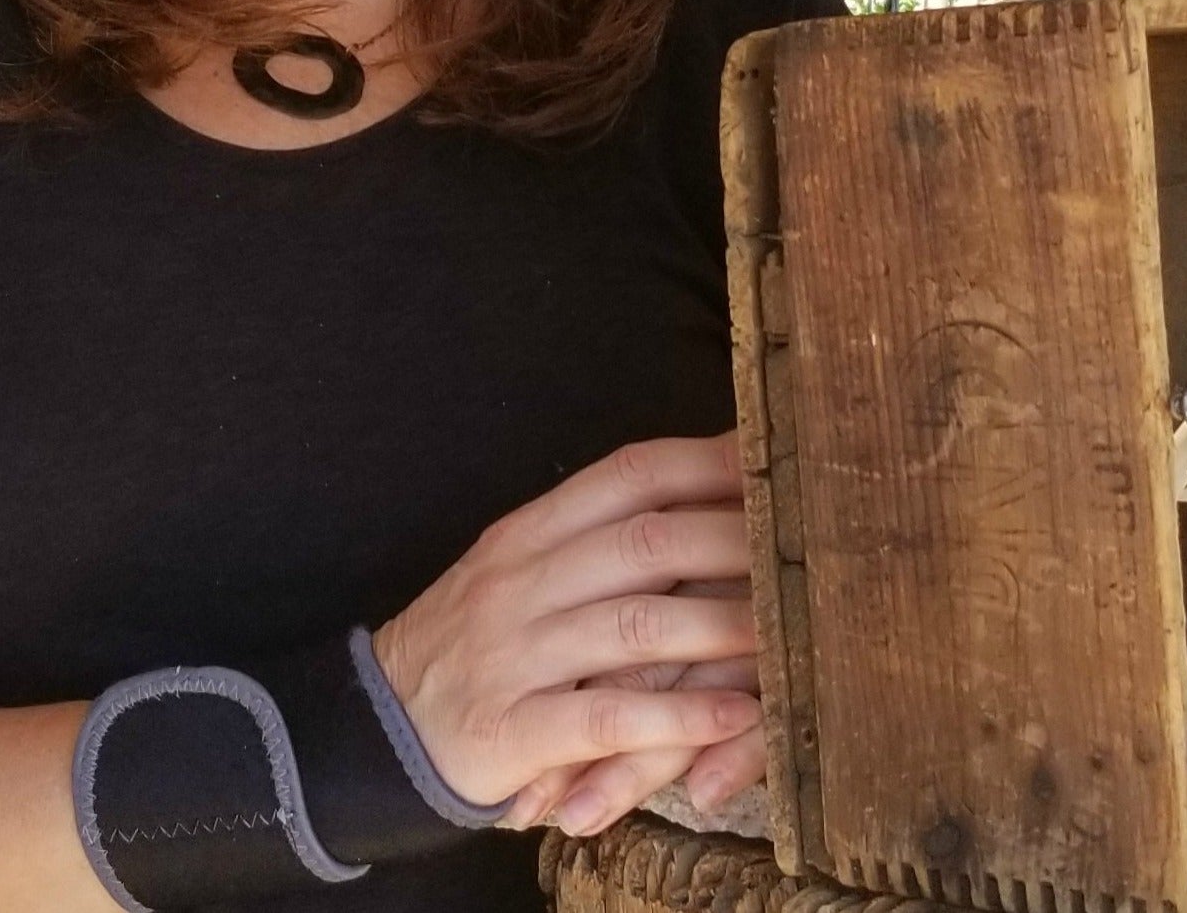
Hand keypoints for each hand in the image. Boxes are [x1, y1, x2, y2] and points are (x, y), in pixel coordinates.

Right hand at [369, 433, 758, 809]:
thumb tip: (696, 494)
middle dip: (733, 539)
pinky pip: (607, 718)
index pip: (628, 475)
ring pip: (636, 627)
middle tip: (807, 546)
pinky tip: (735, 717)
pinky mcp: (512, 730)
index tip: (772, 456)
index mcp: (530, 531)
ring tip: (791, 633)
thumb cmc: (475, 642)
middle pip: (645, 543)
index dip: (705, 461)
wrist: (379, 724)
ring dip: (723, 627)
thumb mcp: (519, 569)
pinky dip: (678, 718)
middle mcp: (523, 581)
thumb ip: (594, 536)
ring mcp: (516, 654)